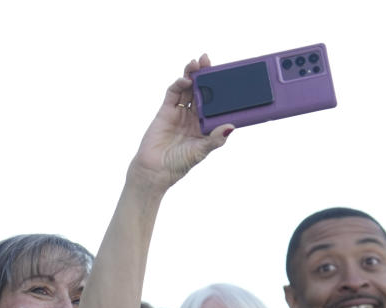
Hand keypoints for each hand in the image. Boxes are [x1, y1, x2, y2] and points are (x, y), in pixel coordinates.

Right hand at [129, 55, 231, 189]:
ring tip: (196, 63)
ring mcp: (180, 112)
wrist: (154, 170)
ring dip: (192, 75)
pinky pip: (173, 93)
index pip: (215, 103)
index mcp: (205, 126)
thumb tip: (231, 127)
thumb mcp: (201, 151)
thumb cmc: (179, 164)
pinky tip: (185, 79)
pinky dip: (179, 84)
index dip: (220, 89)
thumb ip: (215, 139)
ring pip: (187, 88)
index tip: (226, 76)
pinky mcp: (166, 110)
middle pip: (201, 91)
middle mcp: (194, 117)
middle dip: (205, 75)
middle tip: (208, 60)